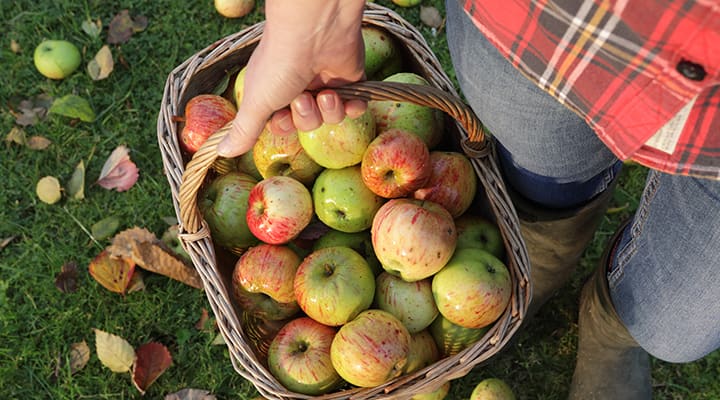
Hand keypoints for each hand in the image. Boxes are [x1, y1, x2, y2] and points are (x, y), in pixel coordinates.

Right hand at [217, 0, 366, 157]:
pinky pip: (354, 107)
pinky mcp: (349, 80)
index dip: (285, 125)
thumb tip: (223, 151)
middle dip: (307, 116)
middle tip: (304, 98)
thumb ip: (244, 131)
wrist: (315, 32)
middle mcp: (299, 86)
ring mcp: (324, 83)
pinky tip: (348, 100)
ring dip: (329, 109)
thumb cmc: (280, 64)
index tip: (282, 116)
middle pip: (307, 122)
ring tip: (326, 93)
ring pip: (330, 117)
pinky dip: (353, 106)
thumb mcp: (257, 102)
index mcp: (275, 89)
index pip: (282, 123)